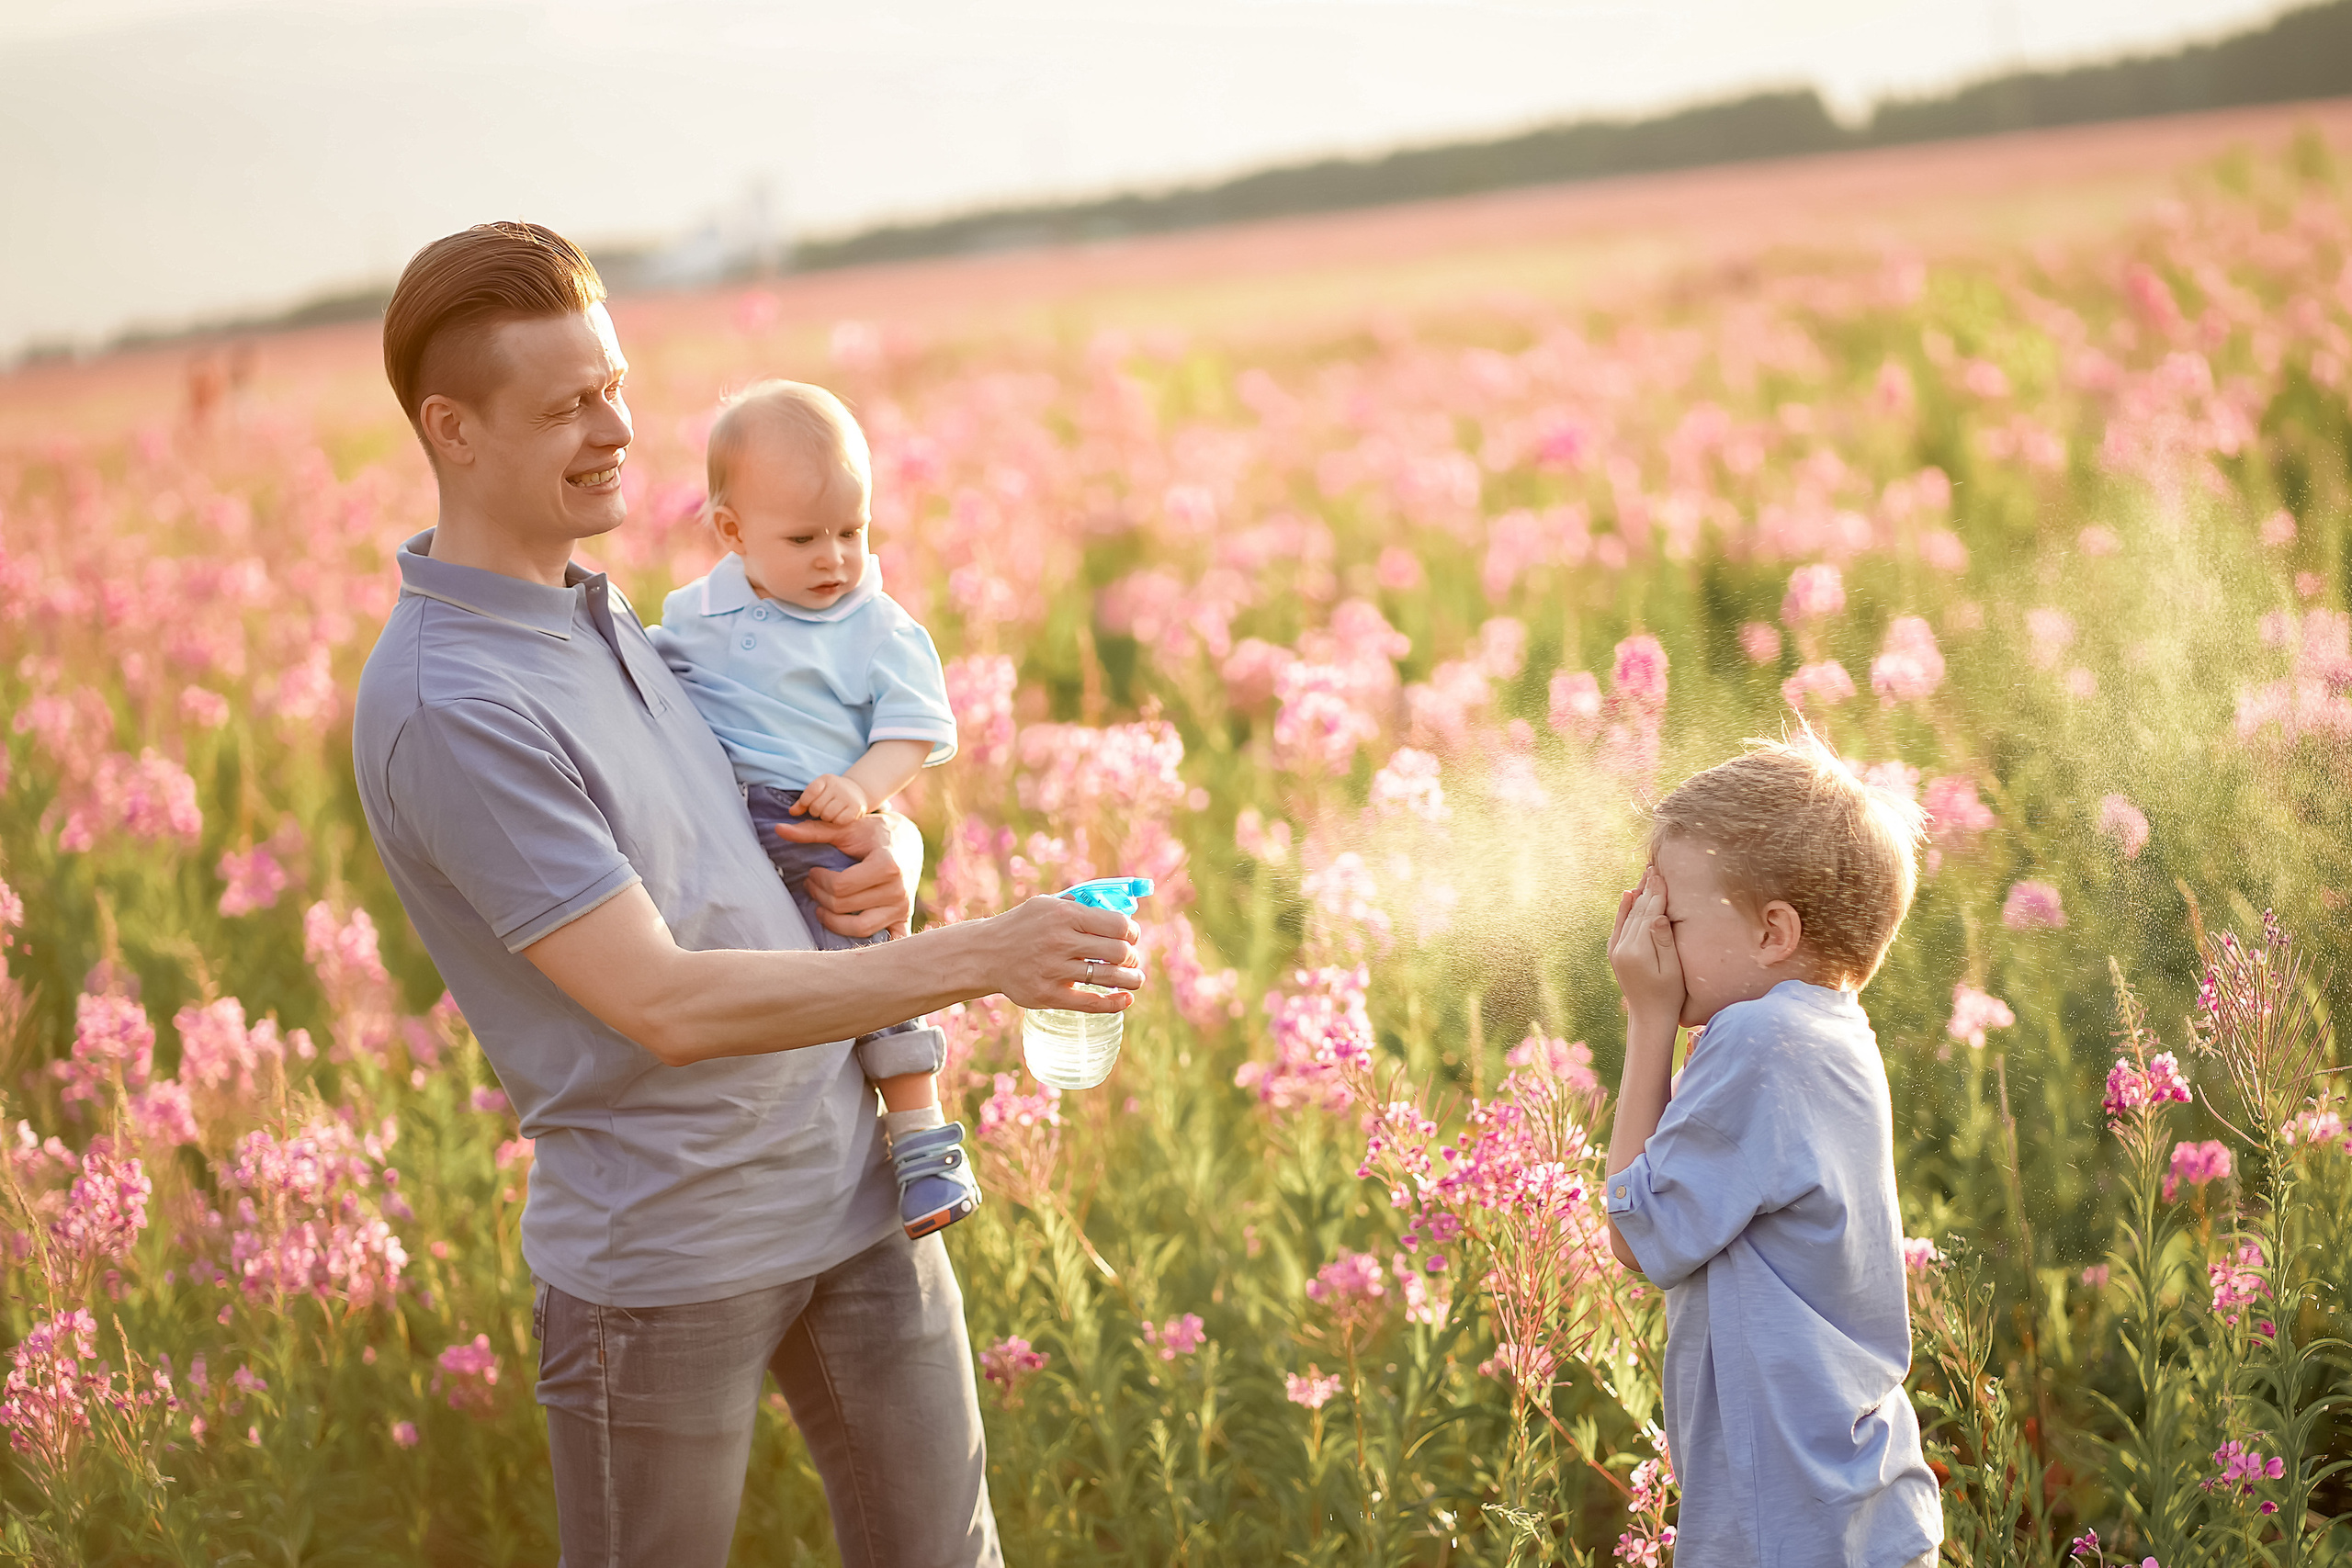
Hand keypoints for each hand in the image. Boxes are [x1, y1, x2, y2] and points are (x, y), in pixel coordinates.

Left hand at [776, 811, 918, 937]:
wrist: (907, 840)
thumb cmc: (874, 833)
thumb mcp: (847, 828)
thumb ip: (814, 831)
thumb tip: (779, 830)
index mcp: (887, 865)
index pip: (841, 886)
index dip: (819, 881)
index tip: (812, 872)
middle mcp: (898, 890)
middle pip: (844, 907)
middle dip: (820, 896)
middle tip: (811, 885)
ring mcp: (902, 907)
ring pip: (859, 930)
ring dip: (833, 921)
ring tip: (821, 907)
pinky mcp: (904, 918)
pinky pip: (886, 940)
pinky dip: (872, 945)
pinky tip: (851, 934)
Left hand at [790, 773, 869, 824]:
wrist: (856, 792)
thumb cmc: (830, 794)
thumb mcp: (817, 792)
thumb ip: (803, 802)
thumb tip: (792, 812)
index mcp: (826, 779)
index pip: (810, 793)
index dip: (805, 803)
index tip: (808, 805)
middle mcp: (838, 786)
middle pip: (816, 807)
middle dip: (816, 812)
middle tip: (822, 809)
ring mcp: (848, 796)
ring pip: (827, 816)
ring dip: (826, 818)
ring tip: (831, 813)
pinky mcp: (857, 807)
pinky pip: (839, 821)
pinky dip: (837, 821)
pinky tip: (839, 816)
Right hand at [984, 895, 1144, 1013]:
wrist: (986, 953)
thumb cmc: (1023, 926)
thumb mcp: (1047, 904)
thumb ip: (1079, 907)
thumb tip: (1118, 911)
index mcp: (1064, 915)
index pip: (1117, 924)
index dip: (1132, 932)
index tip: (1132, 937)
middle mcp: (1060, 941)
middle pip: (1117, 951)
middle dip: (1132, 956)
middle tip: (1131, 958)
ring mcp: (1054, 970)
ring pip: (1108, 977)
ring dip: (1131, 979)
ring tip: (1137, 979)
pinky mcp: (1048, 995)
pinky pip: (1090, 1003)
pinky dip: (1114, 1003)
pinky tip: (1126, 1000)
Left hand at [1608, 868, 1685, 1027]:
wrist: (1649, 1016)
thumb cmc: (1669, 995)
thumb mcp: (1673, 970)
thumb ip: (1665, 942)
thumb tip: (1659, 916)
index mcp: (1637, 951)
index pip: (1649, 914)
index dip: (1657, 893)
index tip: (1662, 874)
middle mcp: (1622, 948)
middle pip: (1637, 911)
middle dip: (1647, 889)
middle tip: (1654, 867)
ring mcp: (1616, 950)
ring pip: (1628, 916)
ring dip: (1637, 895)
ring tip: (1645, 876)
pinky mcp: (1615, 953)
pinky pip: (1620, 925)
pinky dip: (1624, 909)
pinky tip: (1629, 895)